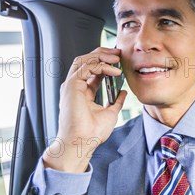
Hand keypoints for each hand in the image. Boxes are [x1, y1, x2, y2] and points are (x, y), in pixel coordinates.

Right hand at [43, 47, 126, 172]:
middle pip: (86, 60)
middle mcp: (75, 86)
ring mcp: (72, 85)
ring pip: (84, 60)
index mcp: (83, 92)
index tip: (120, 61)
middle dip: (102, 54)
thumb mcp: (110, 113)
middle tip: (118, 53)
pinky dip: (102, 66)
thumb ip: (116, 101)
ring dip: (101, 56)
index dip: (105, 62)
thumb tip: (123, 92)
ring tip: (117, 57)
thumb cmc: (92, 132)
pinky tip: (115, 71)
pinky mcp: (72, 86)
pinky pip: (87, 68)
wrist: (82, 142)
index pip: (92, 70)